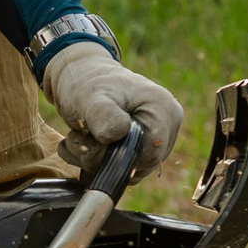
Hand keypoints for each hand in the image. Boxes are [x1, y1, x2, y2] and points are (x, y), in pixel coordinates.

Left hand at [41, 42, 181, 177]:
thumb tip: (119, 134)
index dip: (116, 157)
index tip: (90, 139)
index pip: (149, 155)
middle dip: (102, 158)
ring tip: (80, 136)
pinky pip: (123, 169)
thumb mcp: (90, 97)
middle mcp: (168, 125)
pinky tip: (85, 142)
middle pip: (140, 165)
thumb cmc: (87, 84)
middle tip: (79, 136)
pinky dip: (98, 161)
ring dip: (96, 160)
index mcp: (164, 110)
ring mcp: (158, 137)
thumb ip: (103, 115)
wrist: (81, 77)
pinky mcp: (144, 146)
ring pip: (129, 170)